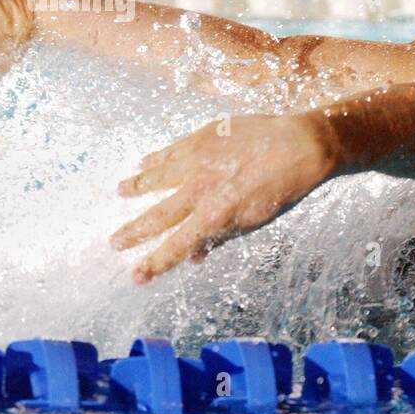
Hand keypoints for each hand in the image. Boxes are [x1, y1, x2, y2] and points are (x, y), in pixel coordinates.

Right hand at [111, 113, 339, 282]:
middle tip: (114, 241)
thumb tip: (195, 257)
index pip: (176, 246)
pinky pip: (171, 151)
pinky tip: (144, 162)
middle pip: (158, 216)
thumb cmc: (282, 189)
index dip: (155, 263)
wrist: (299, 146)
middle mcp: (199, 190)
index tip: (136, 275)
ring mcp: (197, 161)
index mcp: (214, 216)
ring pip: (157, 178)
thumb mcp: (255, 222)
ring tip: (120, 192)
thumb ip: (221, 237)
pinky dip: (156, 159)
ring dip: (137, 187)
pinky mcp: (201, 138)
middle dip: (135, 231)